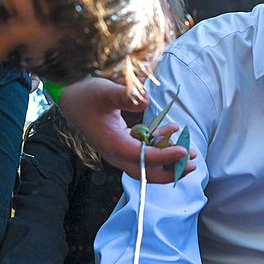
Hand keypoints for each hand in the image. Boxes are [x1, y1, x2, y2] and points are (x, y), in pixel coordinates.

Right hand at [56, 77, 195, 181]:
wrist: (70, 99)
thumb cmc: (87, 95)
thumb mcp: (105, 91)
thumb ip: (124, 96)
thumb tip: (146, 99)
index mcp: (113, 144)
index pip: (142, 157)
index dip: (164, 157)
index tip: (184, 151)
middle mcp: (116, 152)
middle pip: (145, 172)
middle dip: (171, 171)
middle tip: (193, 164)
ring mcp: (119, 150)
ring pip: (146, 164)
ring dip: (169, 160)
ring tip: (191, 152)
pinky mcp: (122, 143)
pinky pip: (143, 151)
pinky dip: (159, 144)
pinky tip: (172, 129)